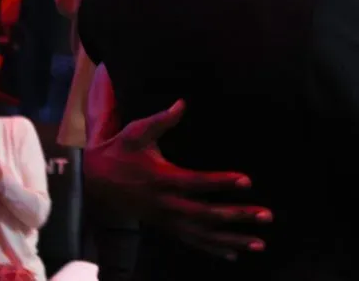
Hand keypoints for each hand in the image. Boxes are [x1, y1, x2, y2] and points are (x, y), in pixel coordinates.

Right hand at [84, 100, 271, 259]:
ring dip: (233, 240)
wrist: (92, 182)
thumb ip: (161, 120)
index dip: (222, 182)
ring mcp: (166, 219)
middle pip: (207, 215)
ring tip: (259, 243)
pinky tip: (234, 254)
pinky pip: (192, 242)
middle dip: (238, 216)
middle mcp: (166, 204)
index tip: (247, 181)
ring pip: (203, 235)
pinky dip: (214, 249)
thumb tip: (181, 103)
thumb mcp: (136, 132)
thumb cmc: (119, 152)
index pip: (197, 183)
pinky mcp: (166, 227)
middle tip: (266, 215)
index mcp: (162, 180)